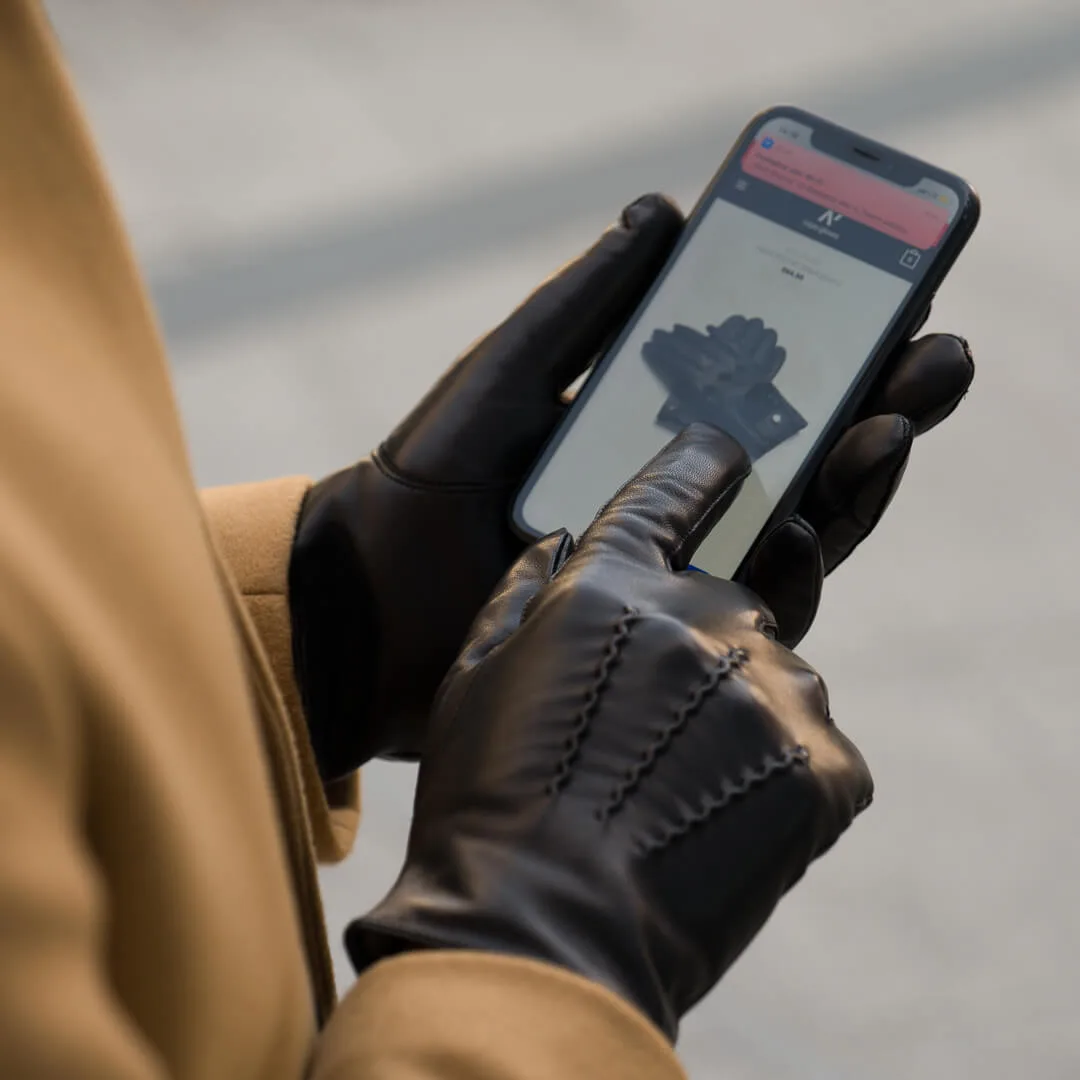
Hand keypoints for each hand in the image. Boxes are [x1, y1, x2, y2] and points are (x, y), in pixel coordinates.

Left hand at [289, 189, 972, 774]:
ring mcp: (678, 578)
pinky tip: (818, 521)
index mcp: (649, 437)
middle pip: (805, 460)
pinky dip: (794, 566)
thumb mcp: (503, 376)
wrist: (369, 600)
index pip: (769, 393)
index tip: (896, 306)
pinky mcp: (665, 646)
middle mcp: (679, 506)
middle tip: (936, 362)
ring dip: (858, 483)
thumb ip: (581, 304)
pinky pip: (750, 611)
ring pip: (800, 534)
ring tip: (893, 423)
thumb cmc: (425, 479)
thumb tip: (662, 210)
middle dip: (879, 408)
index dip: (837, 352)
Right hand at [347, 425, 872, 1041]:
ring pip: (775, 676)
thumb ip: (521, 595)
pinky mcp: (824, 766)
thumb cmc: (489, 805)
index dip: (700, 465)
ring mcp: (772, 690)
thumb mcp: (473, 681)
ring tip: (677, 792)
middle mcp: (703, 616)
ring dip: (741, 716)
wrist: (544, 934)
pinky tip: (720, 821)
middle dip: (699, 650)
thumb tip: (555, 544)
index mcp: (611, 585)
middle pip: (729, 602)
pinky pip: (816, 747)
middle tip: (649, 732)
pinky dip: (781, 776)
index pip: (671, 492)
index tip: (722, 453)